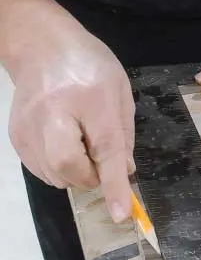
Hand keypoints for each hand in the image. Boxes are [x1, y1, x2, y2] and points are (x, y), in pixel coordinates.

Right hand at [4, 6, 134, 222]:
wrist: (41, 46)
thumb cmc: (90, 65)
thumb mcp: (120, 91)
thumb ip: (123, 132)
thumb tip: (125, 172)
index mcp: (90, 98)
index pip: (105, 149)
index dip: (114, 184)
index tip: (121, 214)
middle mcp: (53, 114)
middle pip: (69, 167)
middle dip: (90, 177)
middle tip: (100, 164)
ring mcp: (28, 126)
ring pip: (53, 174)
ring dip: (75, 173)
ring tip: (80, 143)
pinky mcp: (15, 135)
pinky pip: (39, 169)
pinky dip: (57, 168)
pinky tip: (64, 144)